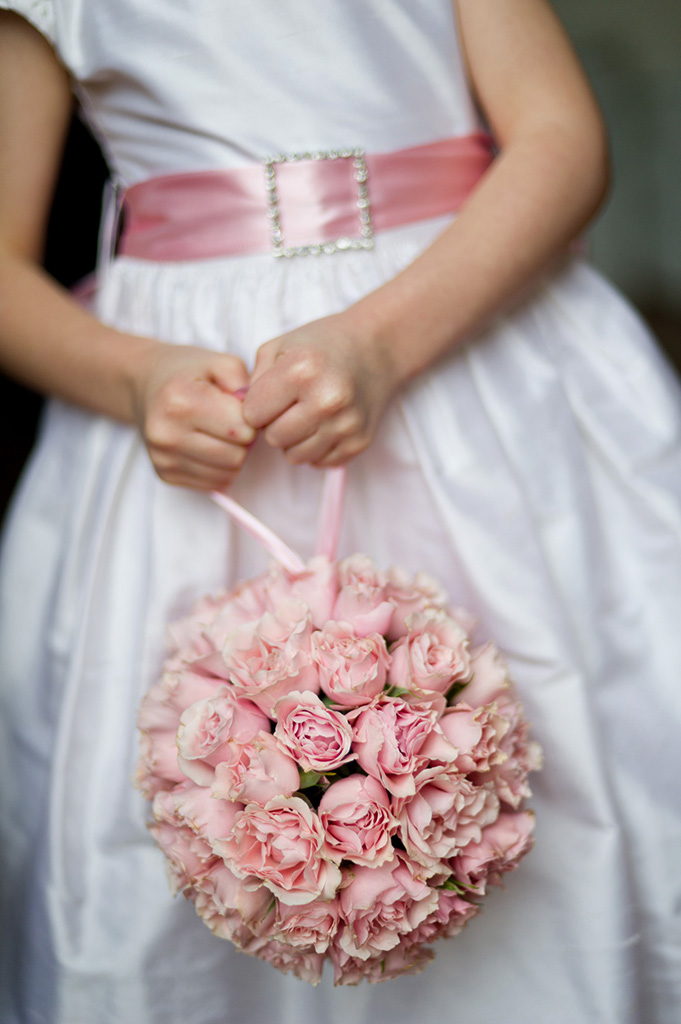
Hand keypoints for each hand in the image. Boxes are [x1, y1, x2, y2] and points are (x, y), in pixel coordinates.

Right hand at [131, 343, 255, 489]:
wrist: (146, 385)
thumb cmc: (188, 373)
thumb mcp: (220, 362)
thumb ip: (246, 383)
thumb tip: (258, 419)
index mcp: (181, 402)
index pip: (242, 429)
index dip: (251, 419)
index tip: (239, 408)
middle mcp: (167, 434)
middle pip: (236, 456)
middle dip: (243, 441)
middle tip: (232, 422)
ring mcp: (164, 459)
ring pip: (227, 474)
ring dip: (233, 456)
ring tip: (220, 434)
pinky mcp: (165, 475)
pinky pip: (213, 484)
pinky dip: (219, 468)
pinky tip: (208, 446)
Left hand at [242, 313, 398, 466]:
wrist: (376, 348)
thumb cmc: (321, 345)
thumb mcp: (280, 347)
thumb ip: (252, 381)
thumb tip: (239, 417)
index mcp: (302, 371)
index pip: (252, 415)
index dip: (256, 405)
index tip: (271, 393)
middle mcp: (327, 400)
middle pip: (274, 438)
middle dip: (275, 424)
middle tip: (291, 404)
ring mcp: (346, 424)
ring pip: (295, 456)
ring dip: (294, 439)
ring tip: (307, 413)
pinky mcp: (359, 442)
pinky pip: (319, 462)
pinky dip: (316, 447)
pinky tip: (325, 423)